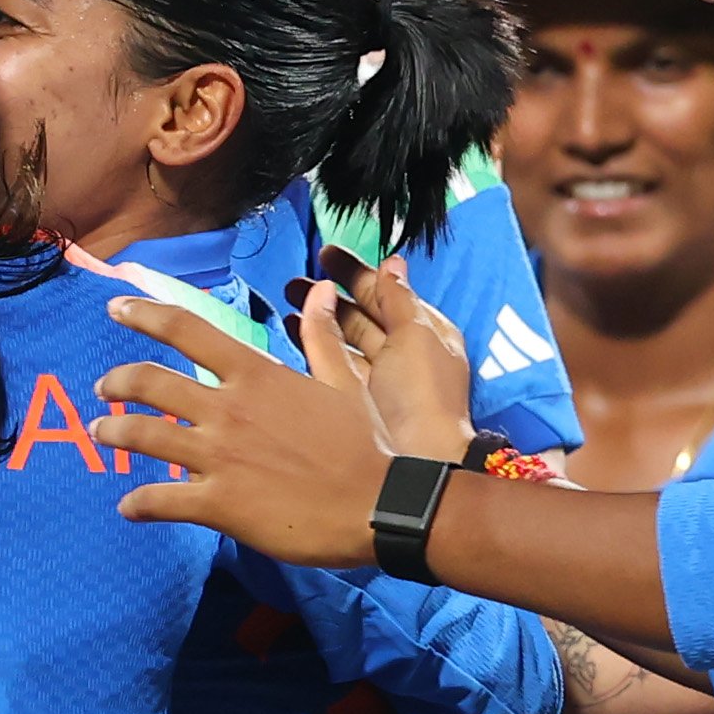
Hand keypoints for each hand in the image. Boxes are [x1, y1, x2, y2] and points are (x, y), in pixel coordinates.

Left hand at [90, 298, 395, 564]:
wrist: (381, 508)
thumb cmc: (367, 445)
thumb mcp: (345, 383)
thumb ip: (322, 338)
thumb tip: (323, 293)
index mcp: (257, 374)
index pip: (187, 329)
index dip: (144, 315)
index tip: (115, 310)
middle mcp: (229, 409)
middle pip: (150, 382)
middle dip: (117, 382)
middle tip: (104, 389)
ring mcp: (219, 457)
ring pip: (144, 436)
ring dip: (114, 433)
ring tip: (102, 433)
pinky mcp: (218, 504)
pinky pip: (159, 500)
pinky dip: (137, 503)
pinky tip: (128, 506)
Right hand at [299, 251, 476, 458]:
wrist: (419, 458)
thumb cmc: (425, 399)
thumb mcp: (415, 334)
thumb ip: (399, 298)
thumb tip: (393, 263)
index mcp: (424, 332)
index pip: (387, 291)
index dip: (357, 271)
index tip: (327, 255)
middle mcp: (401, 353)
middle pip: (363, 312)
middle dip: (330, 293)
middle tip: (296, 279)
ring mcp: (378, 377)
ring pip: (345, 336)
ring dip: (317, 316)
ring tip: (288, 300)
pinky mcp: (358, 399)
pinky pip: (332, 361)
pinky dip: (313, 343)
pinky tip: (294, 332)